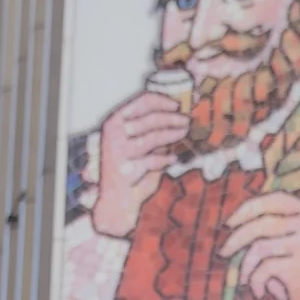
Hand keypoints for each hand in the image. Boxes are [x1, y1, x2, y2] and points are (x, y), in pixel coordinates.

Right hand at [94, 90, 189, 237]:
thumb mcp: (131, 142)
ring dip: (172, 134)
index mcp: (114, 121)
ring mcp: (120, 152)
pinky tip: (174, 158)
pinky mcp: (129, 169)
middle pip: (150, 118)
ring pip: (153, 137)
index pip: (141, 102)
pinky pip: (154, 160)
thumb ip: (146, 128)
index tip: (177, 105)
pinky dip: (166, 159)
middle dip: (172, 118)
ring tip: (184, 133)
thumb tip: (173, 114)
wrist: (115, 199)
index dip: (162, 101)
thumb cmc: (127, 166)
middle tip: (186, 120)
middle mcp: (115, 134)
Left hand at [219, 192, 299, 299]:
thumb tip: (233, 221)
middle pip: (262, 224)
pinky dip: (255, 283)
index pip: (274, 200)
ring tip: (245, 279)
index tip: (230, 222)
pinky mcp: (299, 268)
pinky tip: (259, 292)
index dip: (248, 208)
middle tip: (223, 252)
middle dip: (236, 239)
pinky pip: (263, 270)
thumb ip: (271, 226)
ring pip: (259, 248)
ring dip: (245, 267)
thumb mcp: (292, 238)